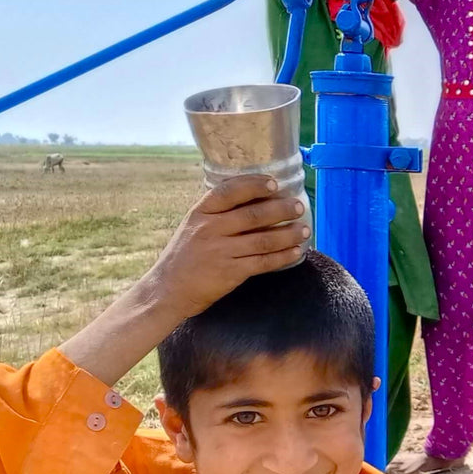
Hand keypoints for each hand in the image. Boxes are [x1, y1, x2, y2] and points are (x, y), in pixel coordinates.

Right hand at [147, 174, 309, 321]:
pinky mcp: (231, 273)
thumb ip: (218, 214)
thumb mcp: (193, 226)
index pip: (230, 191)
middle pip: (253, 215)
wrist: (168, 290)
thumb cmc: (184, 256)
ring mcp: (221, 251)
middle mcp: (211, 229)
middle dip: (281, 209)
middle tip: (299, 207)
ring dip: (288, 234)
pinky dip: (283, 256)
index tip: (274, 183)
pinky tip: (296, 252)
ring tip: (304, 230)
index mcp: (201, 213)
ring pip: (264, 239)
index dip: (254, 185)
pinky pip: (263, 262)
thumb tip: (254, 200)